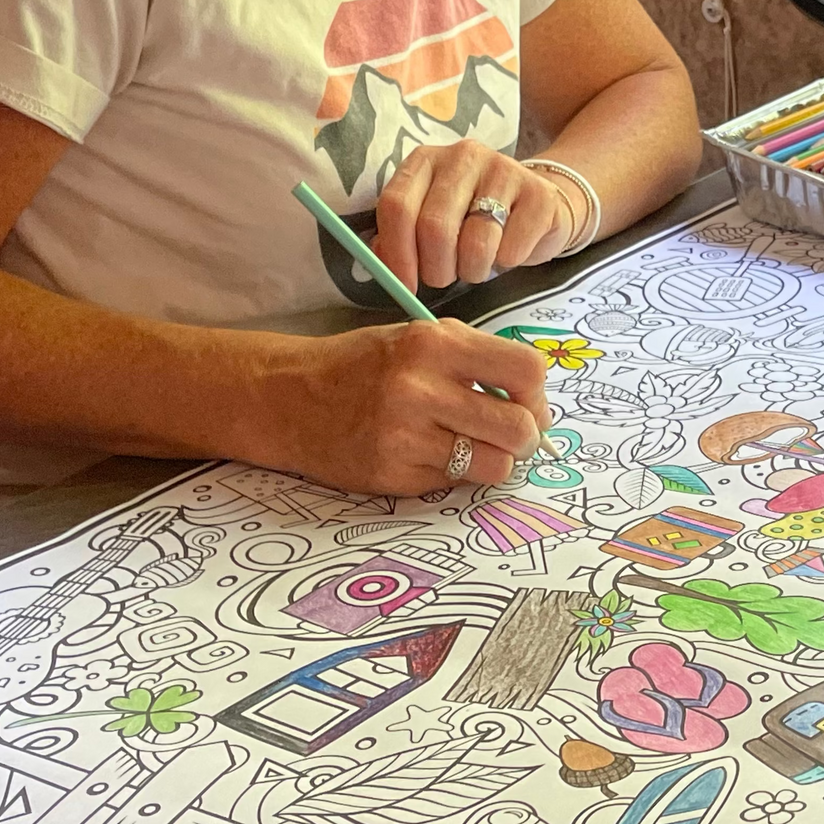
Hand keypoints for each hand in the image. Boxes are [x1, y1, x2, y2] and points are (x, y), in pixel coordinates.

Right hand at [255, 318, 551, 496]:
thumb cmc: (363, 367)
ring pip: (496, 465)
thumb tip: (536, 405)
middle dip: (526, 437)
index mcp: (434, 343)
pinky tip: (429, 456)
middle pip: (519, 427)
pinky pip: (455, 483)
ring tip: (473, 448)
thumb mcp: (418, 340)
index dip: (538, 394)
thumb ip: (475, 361)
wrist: (285, 397)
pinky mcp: (394, 474)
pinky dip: (454, 474)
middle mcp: (421, 387)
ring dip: (495, 461)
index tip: (529, 404)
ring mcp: (406, 435)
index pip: (526, 369)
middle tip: (511, 437)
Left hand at [373, 141, 579, 289]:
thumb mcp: (434, 222)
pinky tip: (507, 253)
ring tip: (476, 267)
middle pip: (434, 227)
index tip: (405, 284)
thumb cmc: (476, 220)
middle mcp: (463, 156)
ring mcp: (504, 170)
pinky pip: (512, 249)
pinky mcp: (539, 195)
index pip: (397, 205)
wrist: (538, 206)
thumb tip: (381, 268)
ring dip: (473, 271)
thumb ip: (402, 239)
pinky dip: (506, 264)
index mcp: (426, 160)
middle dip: (437, 269)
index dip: (397, 252)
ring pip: (475, 243)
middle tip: (445, 278)